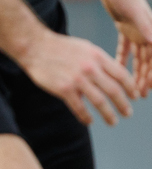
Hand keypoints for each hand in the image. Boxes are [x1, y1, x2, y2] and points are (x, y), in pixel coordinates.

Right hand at [20, 30, 137, 124]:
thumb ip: (100, 61)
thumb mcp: (85, 47)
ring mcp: (77, 79)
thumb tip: (114, 74)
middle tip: (128, 113)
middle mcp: (90, 68)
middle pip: (114, 90)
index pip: (122, 75)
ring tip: (113, 122)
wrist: (34, 46)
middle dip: (123, 104)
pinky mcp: (63, 89)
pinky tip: (89, 121)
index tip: (134, 97)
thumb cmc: (59, 46)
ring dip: (109, 114)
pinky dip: (86, 116)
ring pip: (99, 102)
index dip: (131, 88)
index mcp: (98, 56)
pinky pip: (79, 107)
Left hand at [102, 0, 151, 97]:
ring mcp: (138, 30)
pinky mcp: (126, 27)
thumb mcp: (134, 12)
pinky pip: (126, 48)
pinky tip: (117, 70)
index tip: (148, 88)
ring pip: (139, 57)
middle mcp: (148, 32)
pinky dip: (123, 59)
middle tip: (137, 95)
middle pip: (149, 61)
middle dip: (145, 78)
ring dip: (135, 72)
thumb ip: (145, 27)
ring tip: (131, 88)